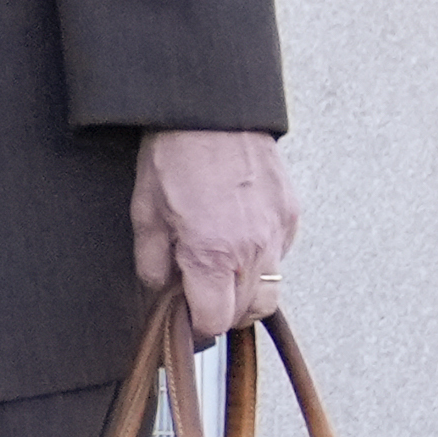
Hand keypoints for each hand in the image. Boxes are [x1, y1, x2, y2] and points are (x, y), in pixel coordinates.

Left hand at [132, 131, 297, 345]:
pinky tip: (239, 242)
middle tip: (202, 295)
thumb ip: (153, 266)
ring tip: (223, 273)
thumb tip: (163, 294)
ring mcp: (277, 232)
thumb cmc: (175, 156)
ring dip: (247, 293)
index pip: (215, 321)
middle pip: (248, 313)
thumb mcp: (146, 214)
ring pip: (272, 291)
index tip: (187, 319)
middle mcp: (252, 249)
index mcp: (212, 254)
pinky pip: (281, 257)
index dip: (198, 327)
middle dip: (223, 313)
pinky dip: (263, 261)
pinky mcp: (291, 214)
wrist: (212, 109)